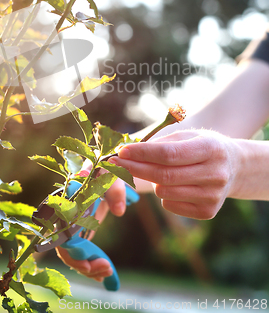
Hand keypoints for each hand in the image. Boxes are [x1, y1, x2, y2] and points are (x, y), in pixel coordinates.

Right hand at [55, 178, 126, 279]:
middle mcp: (63, 213)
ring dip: (88, 268)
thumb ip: (115, 189)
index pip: (60, 230)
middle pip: (63, 246)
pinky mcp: (79, 230)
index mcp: (67, 198)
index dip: (70, 250)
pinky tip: (105, 272)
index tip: (87, 263)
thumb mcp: (112, 173)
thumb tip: (119, 211)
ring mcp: (70, 224)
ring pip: (70, 253)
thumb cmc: (106, 168)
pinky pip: (79, 252)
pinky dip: (90, 264)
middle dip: (81, 263)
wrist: (106, 168)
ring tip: (109, 272)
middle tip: (106, 269)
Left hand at [109, 129, 240, 219]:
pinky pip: (170, 204)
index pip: (169, 154)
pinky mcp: (208, 212)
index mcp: (210, 149)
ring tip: (160, 171)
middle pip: (164, 175)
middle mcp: (215, 174)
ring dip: (152, 181)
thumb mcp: (188, 136)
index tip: (121, 152)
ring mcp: (212, 196)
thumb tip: (128, 152)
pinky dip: (164, 194)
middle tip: (115, 163)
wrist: (234, 167)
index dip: (142, 153)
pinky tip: (175, 184)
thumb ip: (161, 143)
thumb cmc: (202, 147)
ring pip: (164, 191)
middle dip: (135, 168)